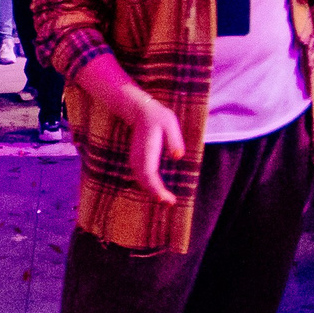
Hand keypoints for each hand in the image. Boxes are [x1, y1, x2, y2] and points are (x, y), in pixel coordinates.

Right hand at [118, 87, 185, 203]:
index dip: (155, 188)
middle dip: (156, 194)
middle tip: (170, 202)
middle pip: (144, 180)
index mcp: (147, 149)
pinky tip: (160, 192)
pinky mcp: (137, 160)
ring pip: (142, 180)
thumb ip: (174, 139)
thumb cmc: (157, 116)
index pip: (148, 173)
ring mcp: (136, 159)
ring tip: (167, 200)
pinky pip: (142, 177)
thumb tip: (178, 157)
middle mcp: (138, 157)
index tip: (165, 198)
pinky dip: (150, 186)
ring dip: (153, 192)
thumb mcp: (169, 122)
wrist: (137, 110)